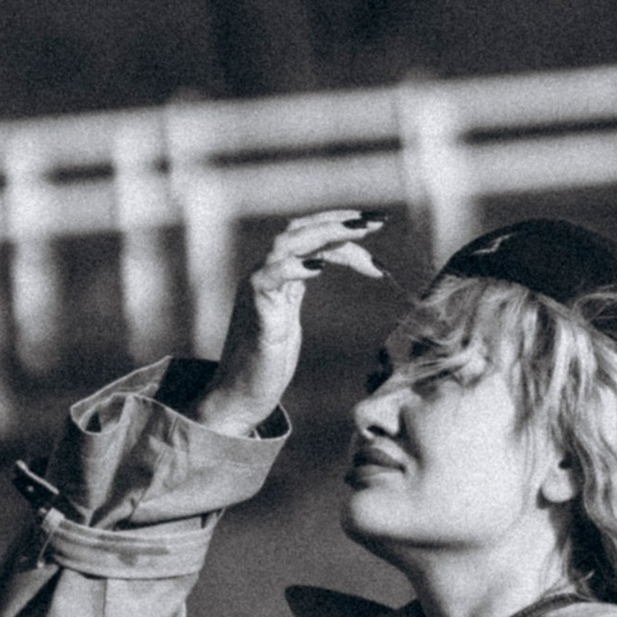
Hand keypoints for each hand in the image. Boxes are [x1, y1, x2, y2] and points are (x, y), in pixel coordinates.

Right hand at [193, 209, 387, 431]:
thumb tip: (323, 275)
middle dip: (339, 221)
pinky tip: (320, 266)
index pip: (309, 236)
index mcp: (276, 275)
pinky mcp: (256, 312)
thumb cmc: (266, 361)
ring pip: (287, 243)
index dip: (342, 228)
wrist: (238, 396)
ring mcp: (256, 289)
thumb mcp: (290, 319)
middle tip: (377, 221)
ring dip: (326, 233)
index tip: (376, 225)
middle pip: (300, 230)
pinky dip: (294, 267)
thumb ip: (299, 292)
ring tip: (360, 231)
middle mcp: (265, 274)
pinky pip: (269, 277)